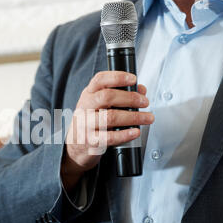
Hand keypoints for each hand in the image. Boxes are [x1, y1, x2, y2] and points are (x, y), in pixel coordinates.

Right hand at [61, 71, 153, 190]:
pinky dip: (125, 134)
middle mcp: (85, 107)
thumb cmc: (90, 121)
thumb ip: (119, 95)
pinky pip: (109, 137)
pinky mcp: (91, 141)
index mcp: (88, 94)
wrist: (76, 145)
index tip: (133, 79)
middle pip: (107, 97)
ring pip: (110, 117)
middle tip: (144, 102)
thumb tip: (140, 90)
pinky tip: (135, 131)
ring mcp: (86, 124)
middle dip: (130, 98)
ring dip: (133, 117)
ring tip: (147, 118)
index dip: (117, 77)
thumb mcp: (99, 104)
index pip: (100, 80)